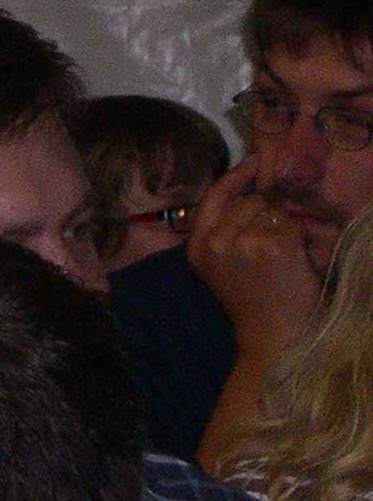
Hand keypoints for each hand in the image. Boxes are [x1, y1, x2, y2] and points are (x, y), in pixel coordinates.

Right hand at [187, 159, 326, 362]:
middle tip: (274, 248)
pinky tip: (295, 264)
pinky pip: (294, 226)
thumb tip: (251, 194)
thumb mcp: (221, 268)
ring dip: (285, 231)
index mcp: (198, 248)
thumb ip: (225, 233)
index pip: (214, 198)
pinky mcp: (274, 247)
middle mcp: (215, 242)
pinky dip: (302, 242)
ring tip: (283, 263)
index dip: (236, 177)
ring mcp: (244, 244)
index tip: (255, 161)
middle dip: (267, 216)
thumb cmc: (254, 305)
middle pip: (249, 203)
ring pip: (273, 214)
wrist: (274, 339)